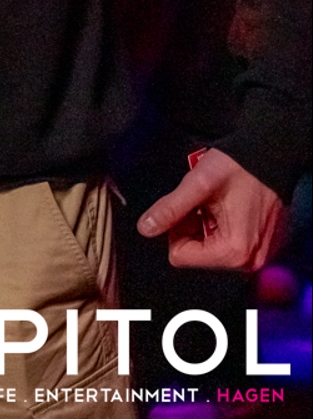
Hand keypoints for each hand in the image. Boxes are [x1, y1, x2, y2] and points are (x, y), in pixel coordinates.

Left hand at [138, 148, 288, 271]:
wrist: (272, 157)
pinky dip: (223, 227)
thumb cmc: (240, 167)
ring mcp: (260, 256)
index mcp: (235, 251)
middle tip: (205, 205)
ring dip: (208, 227)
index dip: (177, 230)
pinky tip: (229, 209)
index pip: (181, 256)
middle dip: (194, 229)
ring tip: (219, 205)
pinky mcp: (263, 247)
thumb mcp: (198, 184)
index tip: (190, 209)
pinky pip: (230, 245)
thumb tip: (145, 228)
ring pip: (211, 250)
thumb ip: (170, 208)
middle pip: (197, 255)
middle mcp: (251, 261)